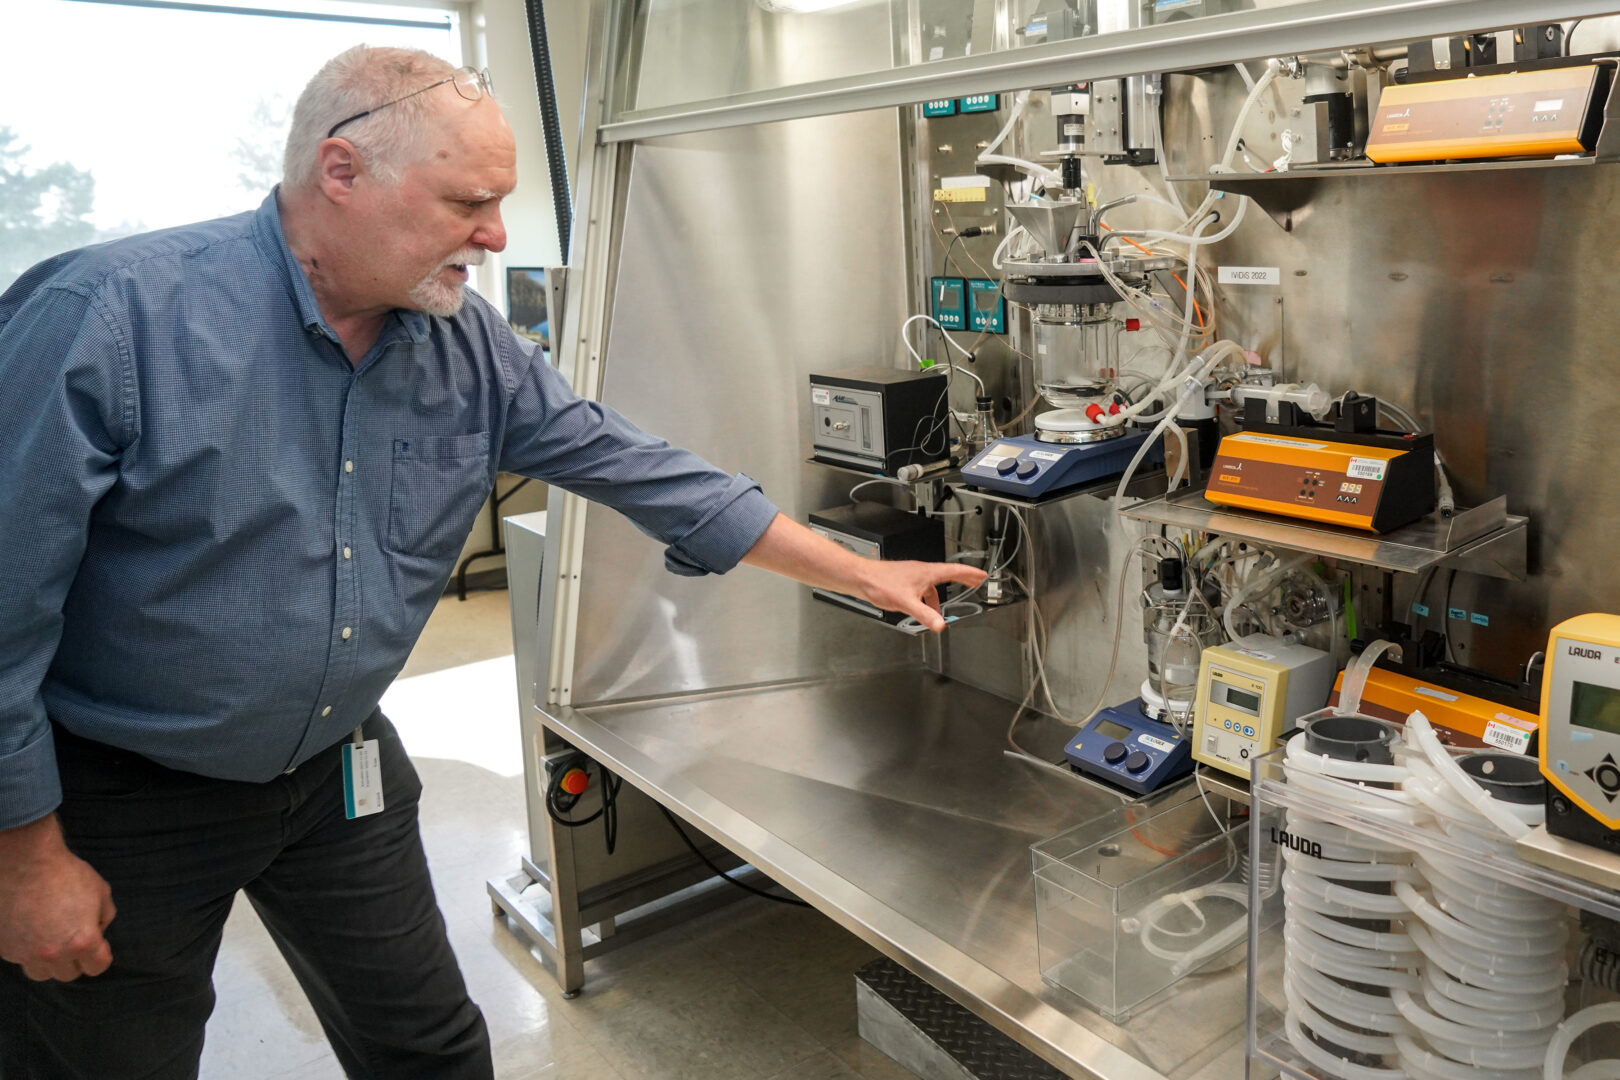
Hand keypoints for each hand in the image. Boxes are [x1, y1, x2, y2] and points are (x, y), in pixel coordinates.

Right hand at [0, 815, 114, 980]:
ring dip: (50, 961)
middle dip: (75, 959)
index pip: (97, 967)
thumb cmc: (65, 873)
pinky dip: (28, 950)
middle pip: (68, 974)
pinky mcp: (5, 948)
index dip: (100, 956)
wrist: (24, 861)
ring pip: (42, 973)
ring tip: (51, 938)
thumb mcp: (100, 892)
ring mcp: (25, 953)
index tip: (98, 946)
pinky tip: (31, 929)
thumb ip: (104, 917)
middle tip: (73, 939)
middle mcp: (53, 954)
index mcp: (82, 942)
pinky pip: (20, 959)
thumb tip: (98, 931)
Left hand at [853, 559, 986, 631]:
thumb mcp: (906, 602)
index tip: (982, 574)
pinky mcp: (904, 581)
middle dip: (962, 579)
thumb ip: (924, 614)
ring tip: (941, 610)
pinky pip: (922, 589)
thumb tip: (940, 625)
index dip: (970, 573)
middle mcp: (921, 571)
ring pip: (933, 584)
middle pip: (947, 574)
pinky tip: (920, 609)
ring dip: (940, 595)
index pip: (955, 570)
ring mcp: (912, 576)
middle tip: (975, 582)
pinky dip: (926, 598)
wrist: (861, 578)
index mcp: (927, 573)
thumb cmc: (880, 583)